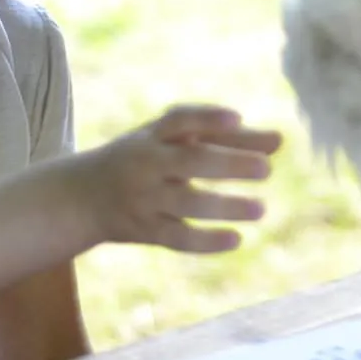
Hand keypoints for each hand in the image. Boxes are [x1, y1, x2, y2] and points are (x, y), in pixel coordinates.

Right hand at [77, 105, 278, 252]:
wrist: (80, 197)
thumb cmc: (144, 160)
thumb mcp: (172, 142)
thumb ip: (224, 139)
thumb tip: (279, 141)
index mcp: (153, 136)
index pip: (179, 120)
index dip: (207, 118)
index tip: (237, 118)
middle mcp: (147, 164)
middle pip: (189, 162)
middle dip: (228, 164)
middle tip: (266, 169)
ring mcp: (145, 199)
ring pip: (186, 204)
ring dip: (224, 207)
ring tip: (261, 209)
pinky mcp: (145, 230)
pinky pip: (177, 238)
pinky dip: (206, 241)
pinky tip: (237, 239)